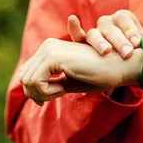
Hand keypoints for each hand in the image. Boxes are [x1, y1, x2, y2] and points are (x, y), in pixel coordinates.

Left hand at [18, 38, 142, 104]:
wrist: (118, 67)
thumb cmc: (98, 75)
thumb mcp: (68, 82)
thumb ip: (50, 84)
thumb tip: (31, 96)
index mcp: (49, 49)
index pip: (27, 73)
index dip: (36, 91)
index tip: (54, 95)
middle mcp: (47, 46)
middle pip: (24, 78)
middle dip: (37, 94)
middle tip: (58, 94)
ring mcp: (49, 49)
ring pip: (27, 81)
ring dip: (44, 93)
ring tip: (63, 90)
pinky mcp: (54, 57)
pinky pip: (36, 82)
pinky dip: (46, 92)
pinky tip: (63, 89)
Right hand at [67, 10, 142, 58]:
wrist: (131, 63)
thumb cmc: (141, 53)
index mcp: (123, 19)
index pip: (124, 19)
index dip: (130, 29)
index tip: (137, 42)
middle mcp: (108, 23)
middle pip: (110, 28)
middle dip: (119, 40)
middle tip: (127, 53)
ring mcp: (96, 33)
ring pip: (94, 34)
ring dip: (100, 42)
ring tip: (106, 52)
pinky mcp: (84, 44)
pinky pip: (77, 36)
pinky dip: (74, 29)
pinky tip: (72, 19)